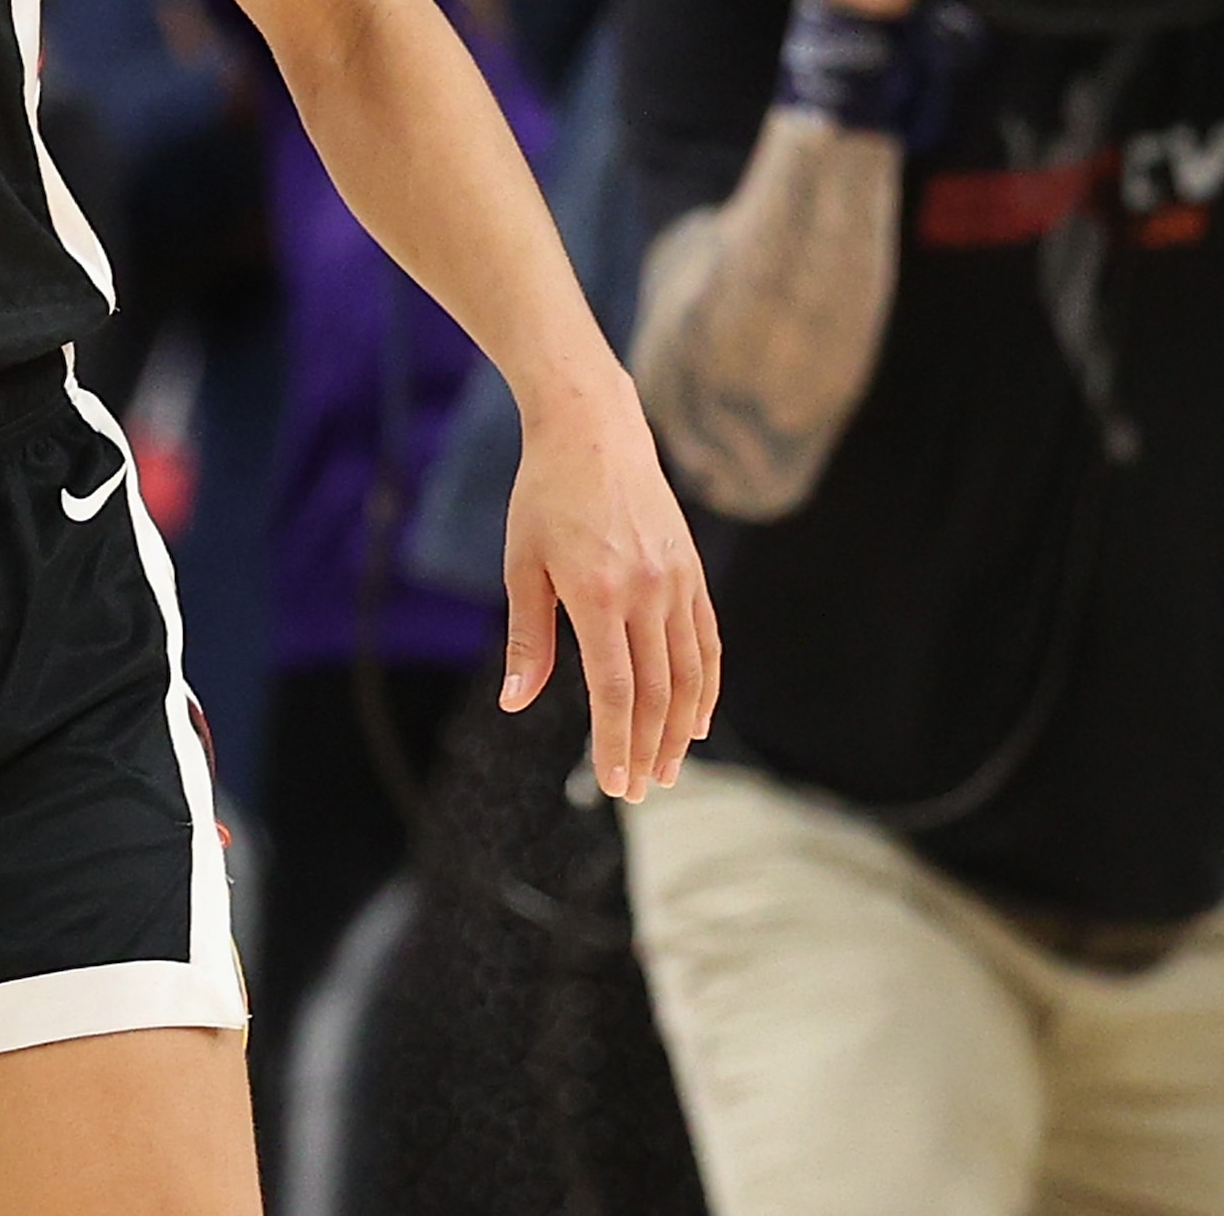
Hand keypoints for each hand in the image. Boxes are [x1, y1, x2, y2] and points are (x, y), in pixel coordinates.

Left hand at [501, 372, 718, 803]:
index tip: (617, 783)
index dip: (616, 742)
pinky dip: (706, 686)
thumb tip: (516, 704)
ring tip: (669, 767)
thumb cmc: (544, 497)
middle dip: (649, 747)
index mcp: (597, 595)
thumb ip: (529, 639)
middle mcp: (646, 593)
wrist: (594, 433)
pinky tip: (697, 718)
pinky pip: (707, 642)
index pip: (614, 690)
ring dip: (681, 728)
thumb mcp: (522, 564)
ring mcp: (677, 583)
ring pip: (690, 674)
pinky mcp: (693, 573)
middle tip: (639, 789)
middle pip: (657, 692)